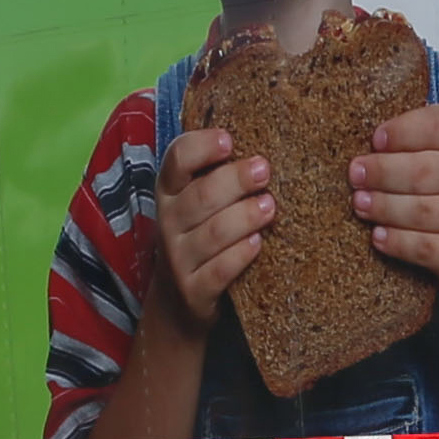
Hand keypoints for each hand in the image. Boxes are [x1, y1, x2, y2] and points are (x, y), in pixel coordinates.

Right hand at [154, 123, 271, 322]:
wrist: (179, 301)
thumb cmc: (199, 236)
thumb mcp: (198, 203)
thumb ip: (218, 174)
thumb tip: (266, 137)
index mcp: (170, 191)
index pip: (176, 160)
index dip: (201, 147)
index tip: (229, 140)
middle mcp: (169, 222)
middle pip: (200, 196)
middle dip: (234, 181)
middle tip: (264, 170)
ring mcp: (179, 259)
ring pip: (212, 234)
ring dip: (242, 217)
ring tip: (269, 206)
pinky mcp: (195, 292)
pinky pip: (217, 272)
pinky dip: (238, 256)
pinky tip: (257, 244)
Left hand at [349, 101, 438, 302]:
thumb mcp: (435, 157)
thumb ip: (405, 145)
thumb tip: (361, 151)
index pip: (437, 126)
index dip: (403, 131)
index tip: (375, 139)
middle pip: (423, 170)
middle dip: (383, 172)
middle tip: (355, 175)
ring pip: (421, 210)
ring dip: (384, 206)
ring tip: (360, 203)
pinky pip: (425, 247)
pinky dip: (397, 241)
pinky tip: (378, 236)